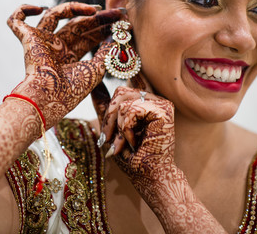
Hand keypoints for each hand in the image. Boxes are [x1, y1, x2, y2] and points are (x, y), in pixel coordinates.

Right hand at [7, 2, 122, 127]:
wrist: (50, 97)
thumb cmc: (71, 90)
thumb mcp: (97, 68)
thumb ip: (108, 51)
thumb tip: (118, 35)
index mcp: (69, 57)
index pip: (87, 35)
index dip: (102, 25)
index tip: (121, 18)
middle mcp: (54, 47)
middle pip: (75, 24)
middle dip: (97, 17)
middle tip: (116, 12)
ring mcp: (40, 41)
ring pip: (53, 15)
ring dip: (74, 7)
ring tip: (94, 9)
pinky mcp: (26, 38)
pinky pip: (16, 19)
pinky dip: (24, 9)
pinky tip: (40, 7)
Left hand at [92, 78, 226, 232]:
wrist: (147, 174)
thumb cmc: (131, 156)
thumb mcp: (112, 128)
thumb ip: (105, 107)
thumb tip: (93, 87)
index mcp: (144, 101)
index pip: (123, 86)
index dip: (112, 85)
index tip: (102, 81)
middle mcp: (154, 99)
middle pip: (120, 92)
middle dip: (109, 117)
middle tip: (108, 138)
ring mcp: (161, 103)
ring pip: (124, 100)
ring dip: (117, 126)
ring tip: (123, 143)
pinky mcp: (163, 111)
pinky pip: (132, 110)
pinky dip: (126, 129)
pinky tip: (134, 142)